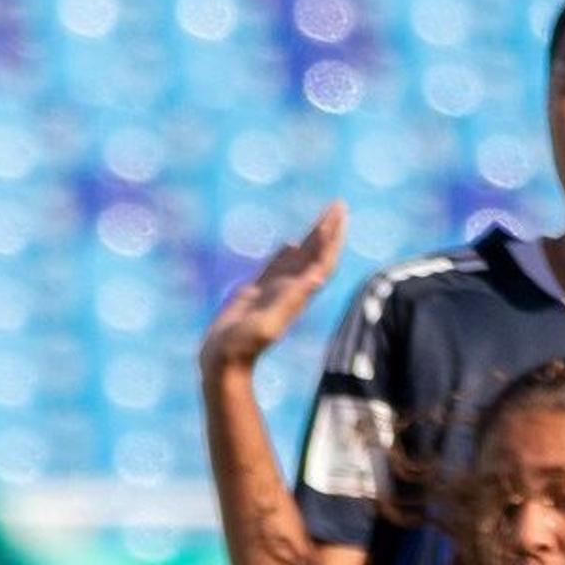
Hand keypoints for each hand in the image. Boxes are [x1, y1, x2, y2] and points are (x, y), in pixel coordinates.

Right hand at [200, 204, 345, 379]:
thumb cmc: (243, 345)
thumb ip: (292, 300)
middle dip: (327, 229)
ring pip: (299, 258)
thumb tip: (318, 276)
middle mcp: (290, 290)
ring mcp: (274, 291)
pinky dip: (286, 254)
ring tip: (322, 218)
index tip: (339, 212)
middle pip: (315, 253)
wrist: (224, 362)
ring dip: (312, 237)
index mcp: (296, 294)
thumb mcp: (269, 322)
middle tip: (338, 203)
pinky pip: (277, 268)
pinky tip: (291, 244)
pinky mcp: (257, 294)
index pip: (322, 259)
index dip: (332, 236)